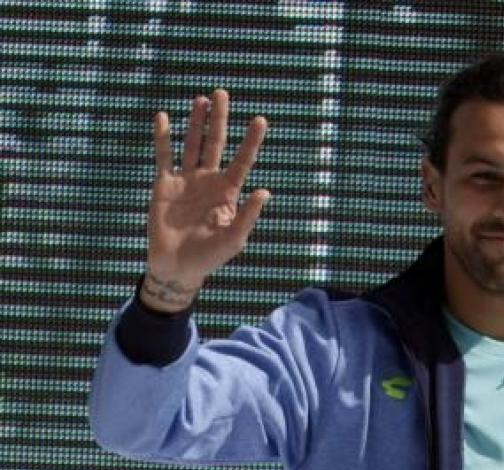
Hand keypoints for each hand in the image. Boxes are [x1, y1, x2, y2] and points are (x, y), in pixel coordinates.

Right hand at [143, 89, 270, 308]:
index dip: (251, 142)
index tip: (260, 120)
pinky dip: (163, 137)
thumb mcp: (233, 239)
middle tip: (222, 93)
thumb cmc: (209, 257)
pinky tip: (163, 117)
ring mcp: (186, 181)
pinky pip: (164, 157)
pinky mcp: (164, 185)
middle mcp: (208, 182)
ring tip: (201, 99)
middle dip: (219, 120)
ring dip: (196, 122)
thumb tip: (265, 192)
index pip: (242, 161)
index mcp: (227, 193)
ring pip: (192, 145)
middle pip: (215, 144)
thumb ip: (248, 216)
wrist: (177, 268)